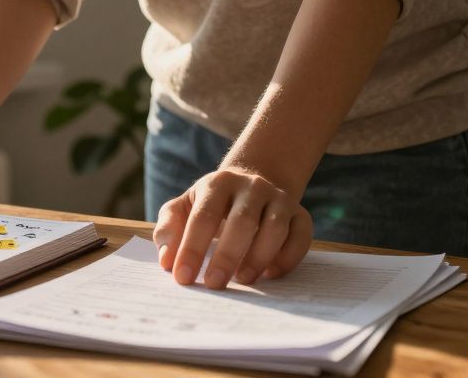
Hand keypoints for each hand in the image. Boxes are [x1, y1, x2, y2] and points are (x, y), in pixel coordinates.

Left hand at [153, 167, 312, 288]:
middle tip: (213, 284)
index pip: (203, 217)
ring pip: (274, 228)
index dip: (191, 248)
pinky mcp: (301, 215)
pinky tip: (269, 274)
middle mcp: (252, 187)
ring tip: (242, 280)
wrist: (250, 183)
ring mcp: (279, 199)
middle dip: (226, 256)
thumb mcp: (183, 207)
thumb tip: (167, 260)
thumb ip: (169, 229)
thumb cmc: (209, 204)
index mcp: (218, 183)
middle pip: (242, 221)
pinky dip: (287, 258)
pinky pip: (301, 237)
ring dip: (259, 257)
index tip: (182, 277)